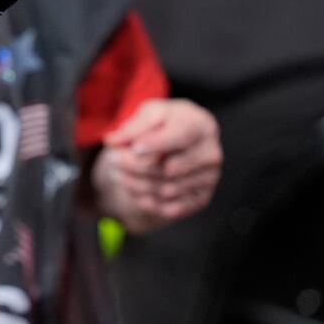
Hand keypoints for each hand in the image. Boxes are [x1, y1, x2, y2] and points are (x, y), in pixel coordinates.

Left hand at [92, 98, 221, 233]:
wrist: (180, 141)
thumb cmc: (165, 124)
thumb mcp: (149, 115)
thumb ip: (133, 126)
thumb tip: (113, 140)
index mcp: (200, 125)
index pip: (180, 136)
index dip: (156, 144)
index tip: (135, 147)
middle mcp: (211, 153)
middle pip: (169, 168)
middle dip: (136, 165)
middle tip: (112, 160)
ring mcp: (209, 178)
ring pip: (166, 190)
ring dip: (136, 184)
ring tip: (118, 173)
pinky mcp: (201, 199)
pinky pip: (170, 209)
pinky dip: (147, 202)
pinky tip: (133, 190)